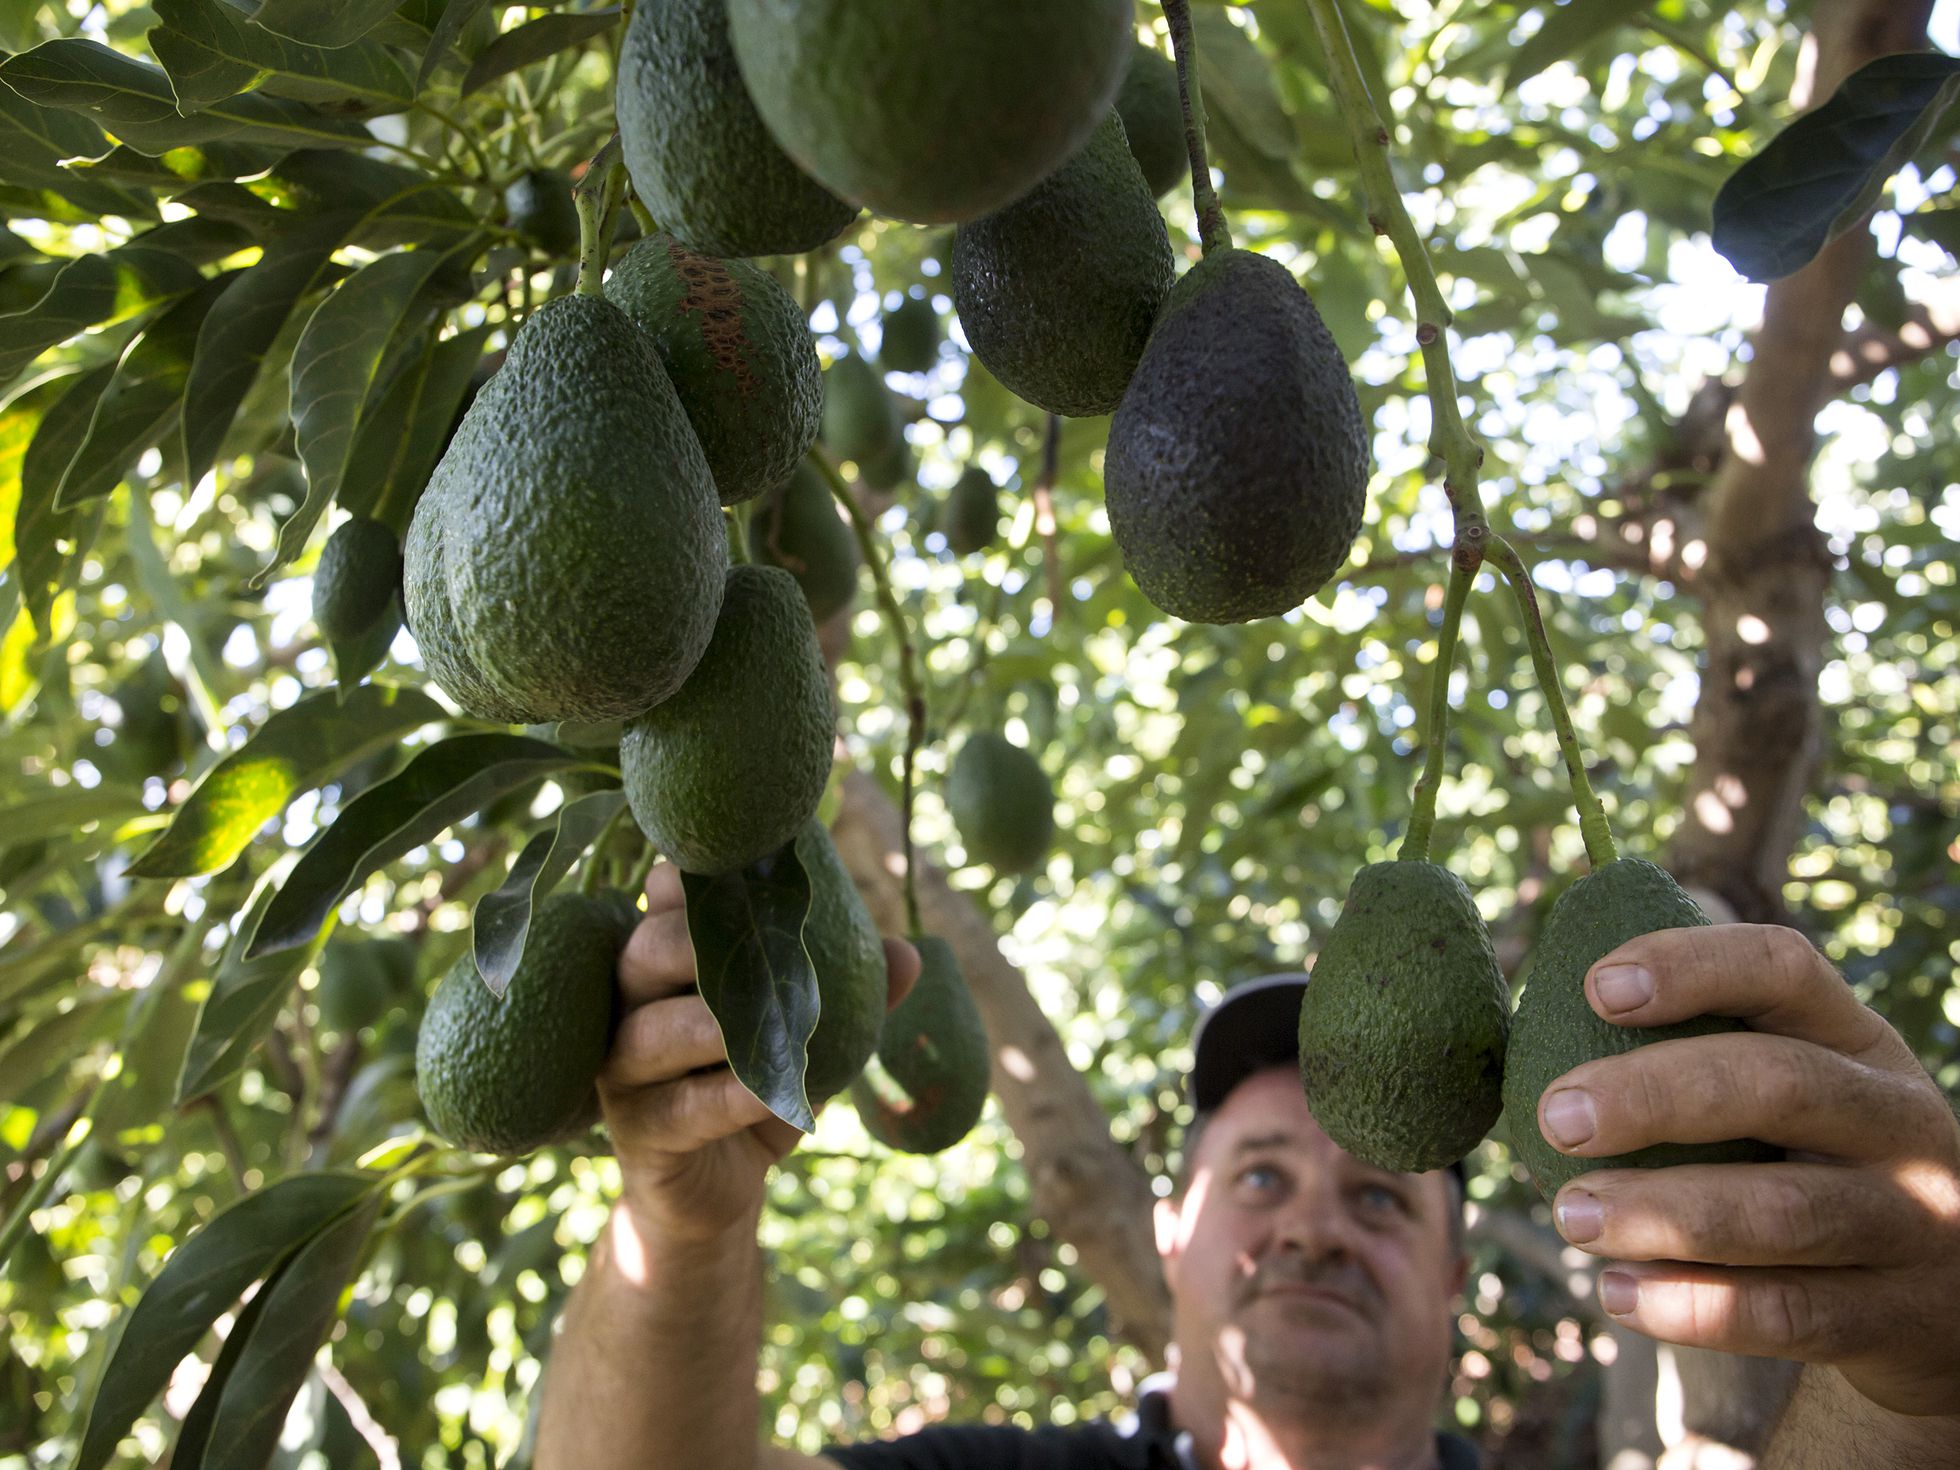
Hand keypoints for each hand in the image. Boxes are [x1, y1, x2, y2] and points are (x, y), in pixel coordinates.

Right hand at [599, 861, 920, 1243]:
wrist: (721, 1189)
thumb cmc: (757, 1089)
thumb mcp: (807, 1039)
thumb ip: (848, 993)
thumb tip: (906, 953)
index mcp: (664, 968)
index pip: (661, 906)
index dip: (688, 882)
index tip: (737, 868)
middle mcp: (630, 1009)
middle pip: (641, 955)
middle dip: (695, 942)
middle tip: (758, 941)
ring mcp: (623, 1074)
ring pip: (649, 1032)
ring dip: (709, 1026)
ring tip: (765, 1025)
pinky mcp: (637, 1134)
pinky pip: (678, 1108)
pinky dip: (726, 1098)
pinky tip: (770, 1095)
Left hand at [1536, 923, 1959, 1416]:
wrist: (1941, 1304)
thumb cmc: (1812, 1170)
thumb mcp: (1790, 1101)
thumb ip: (1692, 1064)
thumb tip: (1518, 1049)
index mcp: (1855, 1041)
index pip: (1784, 969)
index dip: (1691, 966)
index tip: (1594, 987)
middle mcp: (1896, 1118)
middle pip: (1781, 1083)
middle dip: (1657, 1095)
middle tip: (1555, 1116)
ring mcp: (1911, 1220)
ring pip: (1785, 1212)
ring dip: (1664, 1212)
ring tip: (1570, 1216)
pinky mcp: (1897, 1317)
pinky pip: (1790, 1314)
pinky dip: (1695, 1307)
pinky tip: (1617, 1294)